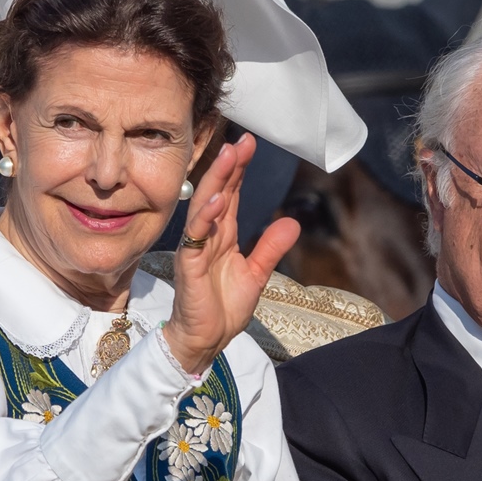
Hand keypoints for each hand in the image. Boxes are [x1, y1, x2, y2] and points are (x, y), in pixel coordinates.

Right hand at [163, 134, 299, 374]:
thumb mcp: (257, 274)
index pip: (230, 195)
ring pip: (204, 208)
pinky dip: (205, 218)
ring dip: (216, 182)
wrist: (206, 340)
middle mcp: (207, 237)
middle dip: (228, 166)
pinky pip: (195, 238)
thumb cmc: (223, 308)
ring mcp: (195, 250)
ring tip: (228, 157)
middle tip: (241, 140)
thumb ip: (270, 248)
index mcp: (222, 237)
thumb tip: (293, 222)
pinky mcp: (189, 266)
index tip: (249, 144)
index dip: (238, 170)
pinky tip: (216, 201)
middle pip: (217, 193)